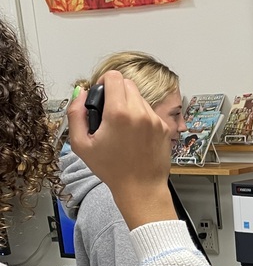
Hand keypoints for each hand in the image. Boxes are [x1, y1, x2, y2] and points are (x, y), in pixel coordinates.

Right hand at [67, 71, 175, 229]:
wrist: (141, 188)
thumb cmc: (111, 170)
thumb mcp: (81, 144)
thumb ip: (75, 113)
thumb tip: (80, 92)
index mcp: (119, 112)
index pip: (113, 76)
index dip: (103, 82)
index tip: (100, 95)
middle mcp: (140, 112)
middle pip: (127, 83)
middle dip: (116, 92)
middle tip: (109, 112)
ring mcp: (155, 119)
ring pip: (139, 97)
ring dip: (129, 104)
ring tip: (122, 126)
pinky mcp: (164, 128)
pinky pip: (150, 112)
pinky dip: (141, 117)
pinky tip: (134, 135)